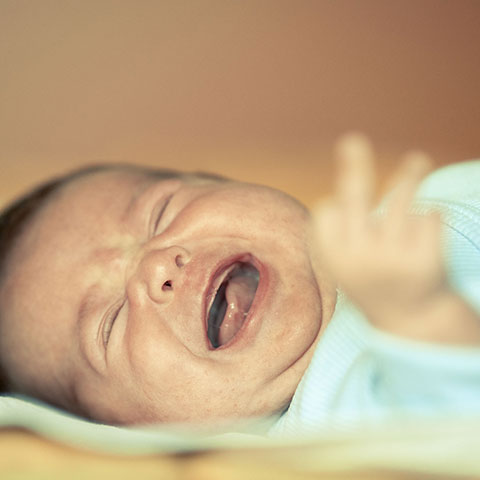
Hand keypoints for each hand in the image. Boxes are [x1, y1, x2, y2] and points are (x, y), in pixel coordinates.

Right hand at [310, 134, 479, 342]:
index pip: (327, 211)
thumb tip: (351, 162)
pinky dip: (428, 221)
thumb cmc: (371, 274)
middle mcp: (359, 258)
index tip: (341, 216)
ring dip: (410, 176)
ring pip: (402, 201)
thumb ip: (344, 218)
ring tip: (418, 160)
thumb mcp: (347, 256)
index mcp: (334, 258)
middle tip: (352, 140)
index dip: (334, 206)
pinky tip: (423, 241)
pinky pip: (429, 217)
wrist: (410, 318)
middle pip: (354, 201)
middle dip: (353, 168)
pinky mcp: (427, 260)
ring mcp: (394, 259)